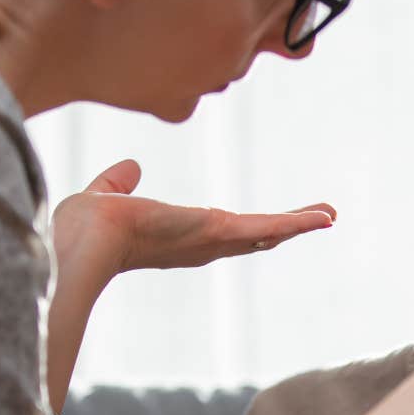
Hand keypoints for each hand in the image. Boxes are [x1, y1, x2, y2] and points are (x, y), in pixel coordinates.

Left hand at [51, 159, 337, 274]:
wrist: (86, 239)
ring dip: (299, 225)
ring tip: (328, 216)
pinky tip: (322, 217)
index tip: (265, 230)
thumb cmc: (85, 226)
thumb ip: (119, 182)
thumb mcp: (108, 196)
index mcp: (177, 239)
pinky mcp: (221, 230)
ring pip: (266, 234)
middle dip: (283, 231)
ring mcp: (214, 241)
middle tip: (313, 222)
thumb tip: (130, 168)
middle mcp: (201, 246)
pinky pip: (268, 227)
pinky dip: (297, 223)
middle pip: (253, 239)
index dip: (247, 232)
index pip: (221, 236)